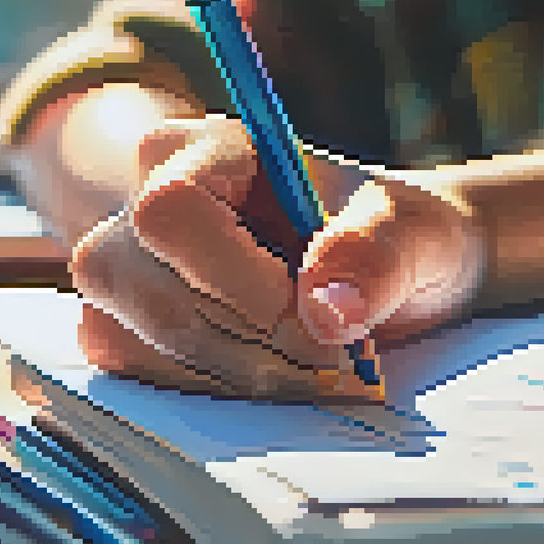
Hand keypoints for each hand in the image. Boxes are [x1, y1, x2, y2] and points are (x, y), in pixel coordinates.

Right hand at [69, 115, 483, 402]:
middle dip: (250, 346)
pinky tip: (275, 379)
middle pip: (152, 291)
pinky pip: (140, 377)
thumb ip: (376, 256)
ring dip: (238, 376)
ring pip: (140, 342)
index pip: (171, 212)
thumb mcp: (417, 231)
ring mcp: (127, 267)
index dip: (235, 282)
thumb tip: (325, 313)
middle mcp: (147, 200)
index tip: (310, 321)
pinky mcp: (126, 327)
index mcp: (208, 149)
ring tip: (313, 371)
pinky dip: (215, 394)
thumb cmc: (399, 236)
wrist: (397, 276)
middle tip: (331, 361)